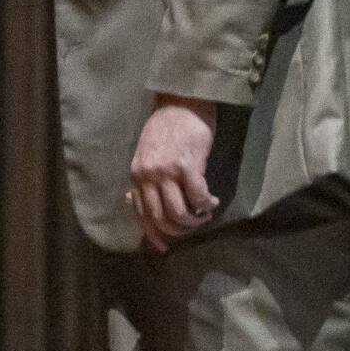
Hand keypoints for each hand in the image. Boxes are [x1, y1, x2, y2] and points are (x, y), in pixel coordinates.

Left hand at [127, 96, 219, 250]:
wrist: (183, 103)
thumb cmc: (168, 127)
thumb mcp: (148, 154)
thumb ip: (146, 177)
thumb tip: (141, 200)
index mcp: (136, 175)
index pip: (141, 214)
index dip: (154, 234)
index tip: (165, 247)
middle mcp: (148, 176)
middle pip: (160, 218)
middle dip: (179, 231)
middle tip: (193, 227)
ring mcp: (167, 172)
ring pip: (179, 212)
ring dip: (194, 221)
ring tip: (204, 215)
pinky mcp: (188, 167)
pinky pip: (198, 197)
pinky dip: (206, 205)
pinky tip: (213, 202)